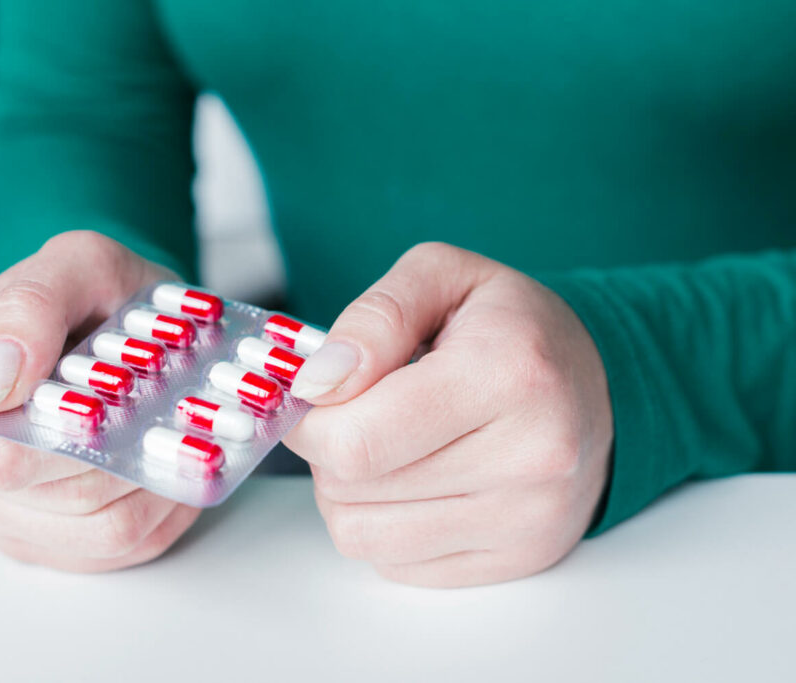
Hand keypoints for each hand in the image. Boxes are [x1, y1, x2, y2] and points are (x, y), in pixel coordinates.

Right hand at [0, 231, 199, 571]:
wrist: (113, 317)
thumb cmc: (96, 292)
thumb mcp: (79, 262)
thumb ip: (30, 306)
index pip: (1, 454)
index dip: (77, 439)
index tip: (126, 400)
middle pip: (56, 498)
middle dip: (127, 458)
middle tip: (168, 413)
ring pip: (93, 535)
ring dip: (155, 490)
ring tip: (175, 440)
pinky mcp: (31, 534)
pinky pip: (108, 554)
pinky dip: (158, 514)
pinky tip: (166, 470)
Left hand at [284, 242, 612, 586]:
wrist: (598, 385)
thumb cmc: (513, 329)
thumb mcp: (442, 275)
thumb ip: (373, 319)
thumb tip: (316, 383)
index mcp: (508, 374)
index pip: (357, 440)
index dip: (310, 421)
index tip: (317, 395)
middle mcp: (530, 457)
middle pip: (351, 489)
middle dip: (329, 449)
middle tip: (359, 412)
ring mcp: (528, 519)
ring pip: (361, 536)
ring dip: (347, 493)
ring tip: (385, 447)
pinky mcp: (518, 560)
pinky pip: (395, 564)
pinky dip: (383, 525)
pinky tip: (415, 481)